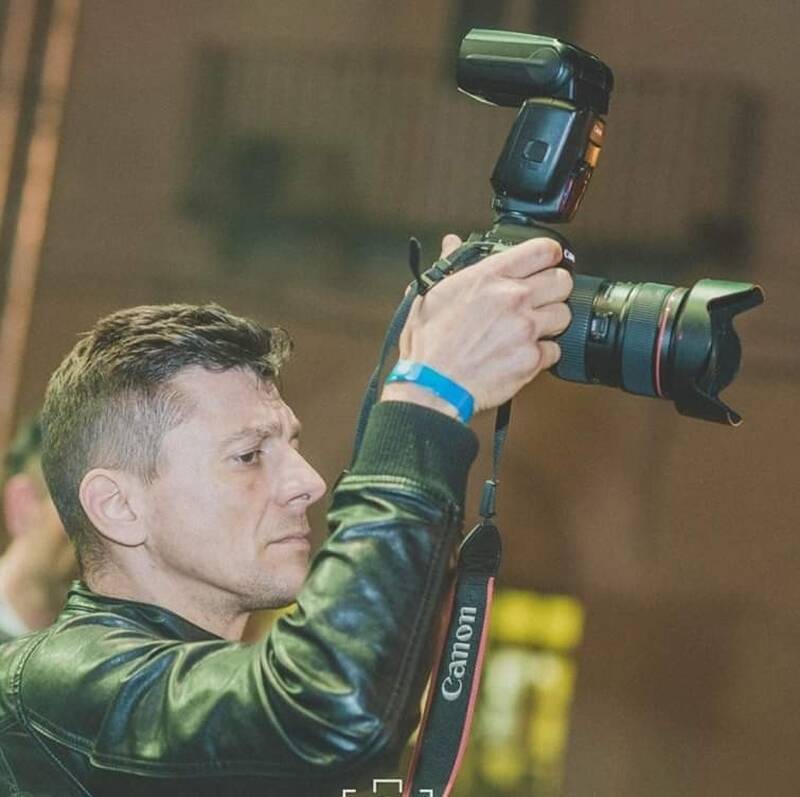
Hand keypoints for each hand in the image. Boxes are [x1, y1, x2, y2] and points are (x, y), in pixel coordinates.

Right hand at [385, 233, 572, 414]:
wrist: (432, 385)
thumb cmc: (428, 344)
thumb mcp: (431, 293)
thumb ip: (449, 264)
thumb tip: (451, 244)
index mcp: (489, 276)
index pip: (543, 249)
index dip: (549, 254)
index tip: (547, 261)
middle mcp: (513, 298)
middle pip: (562, 280)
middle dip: (555, 288)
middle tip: (542, 297)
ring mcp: (526, 329)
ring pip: (564, 315)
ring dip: (552, 321)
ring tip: (531, 328)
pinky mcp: (532, 359)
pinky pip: (555, 350)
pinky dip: (543, 353)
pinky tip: (523, 353)